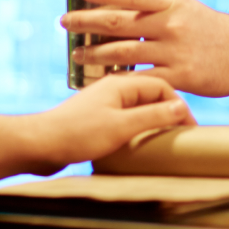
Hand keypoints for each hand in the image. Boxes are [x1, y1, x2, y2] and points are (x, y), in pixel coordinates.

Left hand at [39, 74, 195, 166]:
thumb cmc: (78, 133)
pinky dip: (138, 130)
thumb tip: (181, 108)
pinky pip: (126, 120)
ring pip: (139, 109)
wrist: (39, 145)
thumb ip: (153, 116)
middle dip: (168, 113)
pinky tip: (140, 145)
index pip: (162, 86)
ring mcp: (105, 104)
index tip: (189, 128)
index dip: (178, 105)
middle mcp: (114, 89)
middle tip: (181, 135)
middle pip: (151, 96)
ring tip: (164, 141)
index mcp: (121, 83)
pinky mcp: (97, 119)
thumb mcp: (122, 126)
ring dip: (153, 122)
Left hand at [59, 0, 228, 96]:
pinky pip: (141, 78)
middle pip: (120, 23)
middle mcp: (170, 24)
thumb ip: (150, 1)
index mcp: (171, 2)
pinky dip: (119, 79)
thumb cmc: (207, 27)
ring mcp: (174, 51)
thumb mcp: (182, 4)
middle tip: (65, 21)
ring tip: (76, 52)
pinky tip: (102, 79)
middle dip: (88, 22)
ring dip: (95, 53)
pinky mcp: (179, 76)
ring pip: (124, 52)